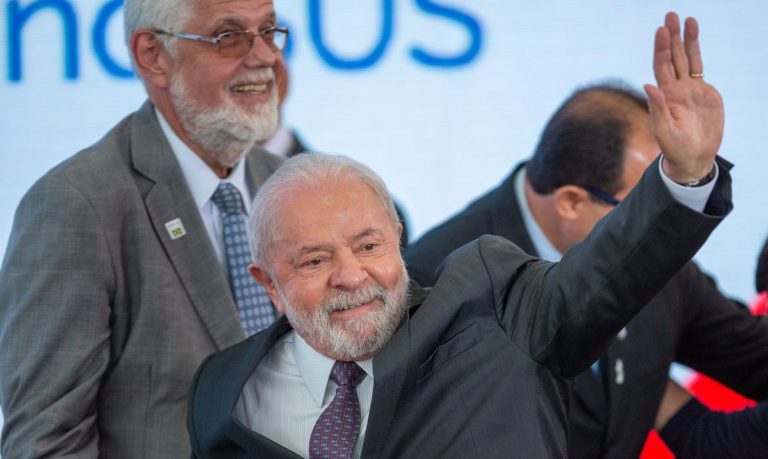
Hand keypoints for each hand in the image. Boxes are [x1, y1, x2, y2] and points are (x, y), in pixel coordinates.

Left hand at [644, 12, 723, 183]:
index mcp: (665, 96)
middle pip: (673, 57)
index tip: (661, 31)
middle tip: (670, 15)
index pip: (661, 67)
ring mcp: (689, 89)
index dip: (661, 49)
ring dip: (686, 39)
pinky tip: (693, 37)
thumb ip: (657, 109)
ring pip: (687, 58)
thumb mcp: (664, 131)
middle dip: (672, 36)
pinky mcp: (704, 92)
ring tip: (686, 19)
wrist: (692, 157)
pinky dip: (696, 51)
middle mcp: (675, 89)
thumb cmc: (674, 149)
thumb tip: (648, 86)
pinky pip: (699, 67)